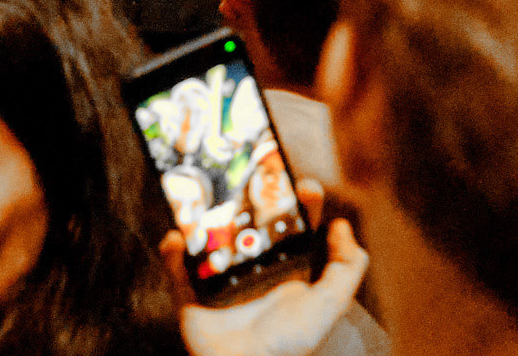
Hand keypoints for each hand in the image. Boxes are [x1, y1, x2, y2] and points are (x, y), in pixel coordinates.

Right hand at [161, 183, 369, 355]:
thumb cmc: (290, 343)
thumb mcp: (329, 304)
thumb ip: (346, 268)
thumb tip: (340, 226)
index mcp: (285, 265)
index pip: (293, 223)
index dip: (297, 200)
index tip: (300, 183)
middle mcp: (253, 265)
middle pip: (247, 219)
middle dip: (244, 195)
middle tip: (246, 178)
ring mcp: (221, 276)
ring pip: (209, 234)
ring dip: (202, 215)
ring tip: (205, 203)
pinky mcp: (192, 291)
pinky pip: (177, 266)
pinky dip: (172, 250)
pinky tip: (177, 238)